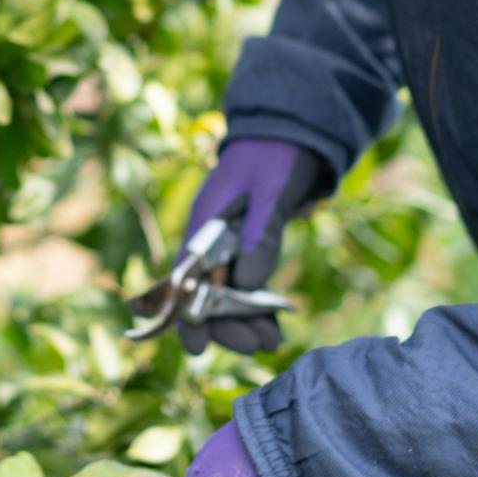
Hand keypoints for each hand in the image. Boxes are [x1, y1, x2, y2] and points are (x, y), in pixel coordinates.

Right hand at [177, 139, 327, 354]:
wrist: (291, 130)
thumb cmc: (274, 155)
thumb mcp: (270, 192)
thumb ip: (261, 235)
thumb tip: (247, 282)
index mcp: (205, 222)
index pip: (186, 277)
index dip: (187, 315)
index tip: (197, 347)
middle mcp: (212, 238)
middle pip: (207, 293)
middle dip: (225, 324)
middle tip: (253, 345)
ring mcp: (232, 243)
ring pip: (229, 293)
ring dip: (245, 320)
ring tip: (270, 343)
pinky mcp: (252, 245)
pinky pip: (250, 283)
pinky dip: (260, 306)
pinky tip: (275, 328)